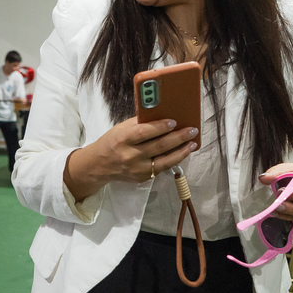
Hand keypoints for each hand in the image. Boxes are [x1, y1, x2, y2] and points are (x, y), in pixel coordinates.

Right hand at [65, 117, 197, 199]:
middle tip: (192, 130)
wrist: (100, 165)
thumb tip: (162, 115)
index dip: (160, 127)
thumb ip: (139, 123)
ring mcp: (137, 169)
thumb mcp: (121, 129)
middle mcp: (130, 156)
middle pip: (158, 146)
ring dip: (182, 151)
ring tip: (193, 143)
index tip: (174, 122)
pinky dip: (174, 159)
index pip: (144, 132)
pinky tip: (182, 152)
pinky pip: (162, 168)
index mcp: (122, 139)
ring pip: (164, 161)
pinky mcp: (143, 178)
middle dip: (178, 138)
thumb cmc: (112, 142)